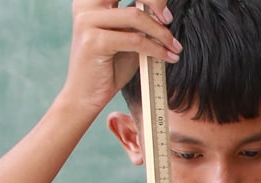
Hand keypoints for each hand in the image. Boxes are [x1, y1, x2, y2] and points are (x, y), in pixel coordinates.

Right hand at [58, 0, 180, 114]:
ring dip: (162, 33)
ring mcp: (87, 22)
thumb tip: (164, 11)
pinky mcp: (93, 41)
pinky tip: (168, 57)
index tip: (165, 14)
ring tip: (174, 46)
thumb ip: (140, 22)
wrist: (87, 95)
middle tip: (169, 20)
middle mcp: (86, 6)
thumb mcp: (128, 37)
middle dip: (155, 1)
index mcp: (92, 2)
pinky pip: (136, 40)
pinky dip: (157, 49)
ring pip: (136, 16)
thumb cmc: (109, 65)